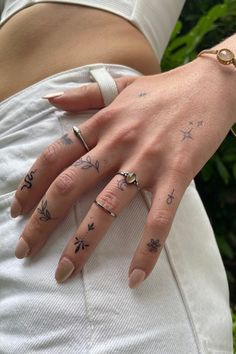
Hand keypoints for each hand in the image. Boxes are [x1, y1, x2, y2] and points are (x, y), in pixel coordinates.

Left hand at [11, 58, 234, 287]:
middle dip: (42, 222)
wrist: (211, 87)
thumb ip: (83, 94)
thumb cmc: (165, 89)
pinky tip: (135, 277)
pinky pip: (158, 218)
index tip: (16, 210)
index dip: (31, 185)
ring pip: (106, 208)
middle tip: (24, 250)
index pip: (55, 156)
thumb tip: (49, 99)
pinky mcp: (177, 175)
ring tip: (63, 272)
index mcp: (103, 123)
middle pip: (69, 186)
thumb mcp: (120, 86)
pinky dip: (147, 249)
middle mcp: (118, 143)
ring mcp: (147, 161)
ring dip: (81, 243)